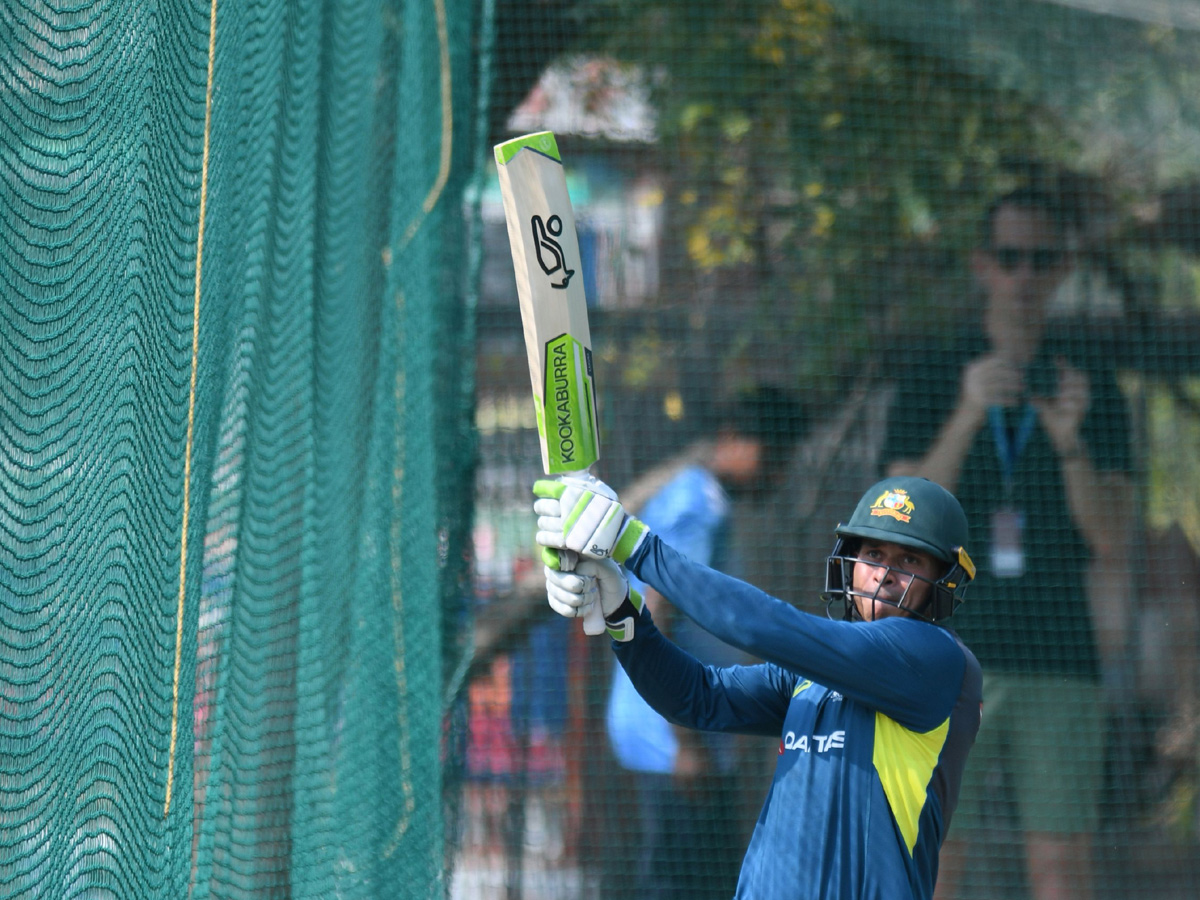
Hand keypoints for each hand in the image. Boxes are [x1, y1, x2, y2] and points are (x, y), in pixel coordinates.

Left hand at [533, 474, 648, 562]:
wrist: (618, 533)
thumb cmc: (608, 509)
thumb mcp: (596, 489)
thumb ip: (580, 483)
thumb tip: (562, 479)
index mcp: (572, 492)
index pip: (546, 488)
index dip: (542, 489)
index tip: (540, 490)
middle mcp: (567, 507)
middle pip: (541, 507)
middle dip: (541, 508)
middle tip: (545, 510)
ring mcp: (565, 525)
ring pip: (542, 523)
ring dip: (544, 524)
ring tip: (549, 524)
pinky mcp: (564, 540)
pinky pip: (544, 538)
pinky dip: (544, 537)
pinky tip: (547, 535)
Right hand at [544, 556, 643, 641]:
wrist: (614, 602)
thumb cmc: (611, 580)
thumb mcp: (609, 569)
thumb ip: (594, 564)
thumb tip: (577, 569)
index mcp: (570, 554)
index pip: (557, 556)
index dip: (568, 565)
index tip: (582, 571)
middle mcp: (558, 568)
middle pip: (555, 577)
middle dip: (578, 586)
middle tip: (593, 585)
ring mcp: (554, 585)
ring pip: (558, 594)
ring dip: (580, 599)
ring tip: (592, 596)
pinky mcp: (555, 602)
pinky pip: (560, 608)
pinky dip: (577, 610)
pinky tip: (587, 607)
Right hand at [959, 353, 1024, 414]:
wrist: (964, 416)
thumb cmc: (977, 395)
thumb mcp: (979, 380)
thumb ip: (991, 370)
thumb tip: (1011, 358)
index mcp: (972, 369)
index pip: (994, 361)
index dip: (1008, 363)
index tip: (1018, 366)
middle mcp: (972, 378)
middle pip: (998, 373)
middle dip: (1012, 374)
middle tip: (1023, 377)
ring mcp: (975, 389)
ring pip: (1000, 386)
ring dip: (1013, 387)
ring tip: (1023, 388)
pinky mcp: (980, 401)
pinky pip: (999, 399)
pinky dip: (1009, 400)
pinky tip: (1016, 402)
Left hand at [1031, 358, 1089, 456]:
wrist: (1063, 438)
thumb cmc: (1054, 421)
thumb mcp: (1043, 408)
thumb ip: (1038, 399)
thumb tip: (1026, 391)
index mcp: (1068, 392)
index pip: (1069, 374)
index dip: (1065, 364)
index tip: (1057, 357)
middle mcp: (1077, 396)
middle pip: (1080, 378)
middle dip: (1072, 374)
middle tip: (1062, 374)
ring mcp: (1081, 404)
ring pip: (1082, 390)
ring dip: (1072, 389)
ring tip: (1062, 392)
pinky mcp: (1081, 413)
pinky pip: (1080, 404)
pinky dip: (1072, 402)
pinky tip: (1064, 402)